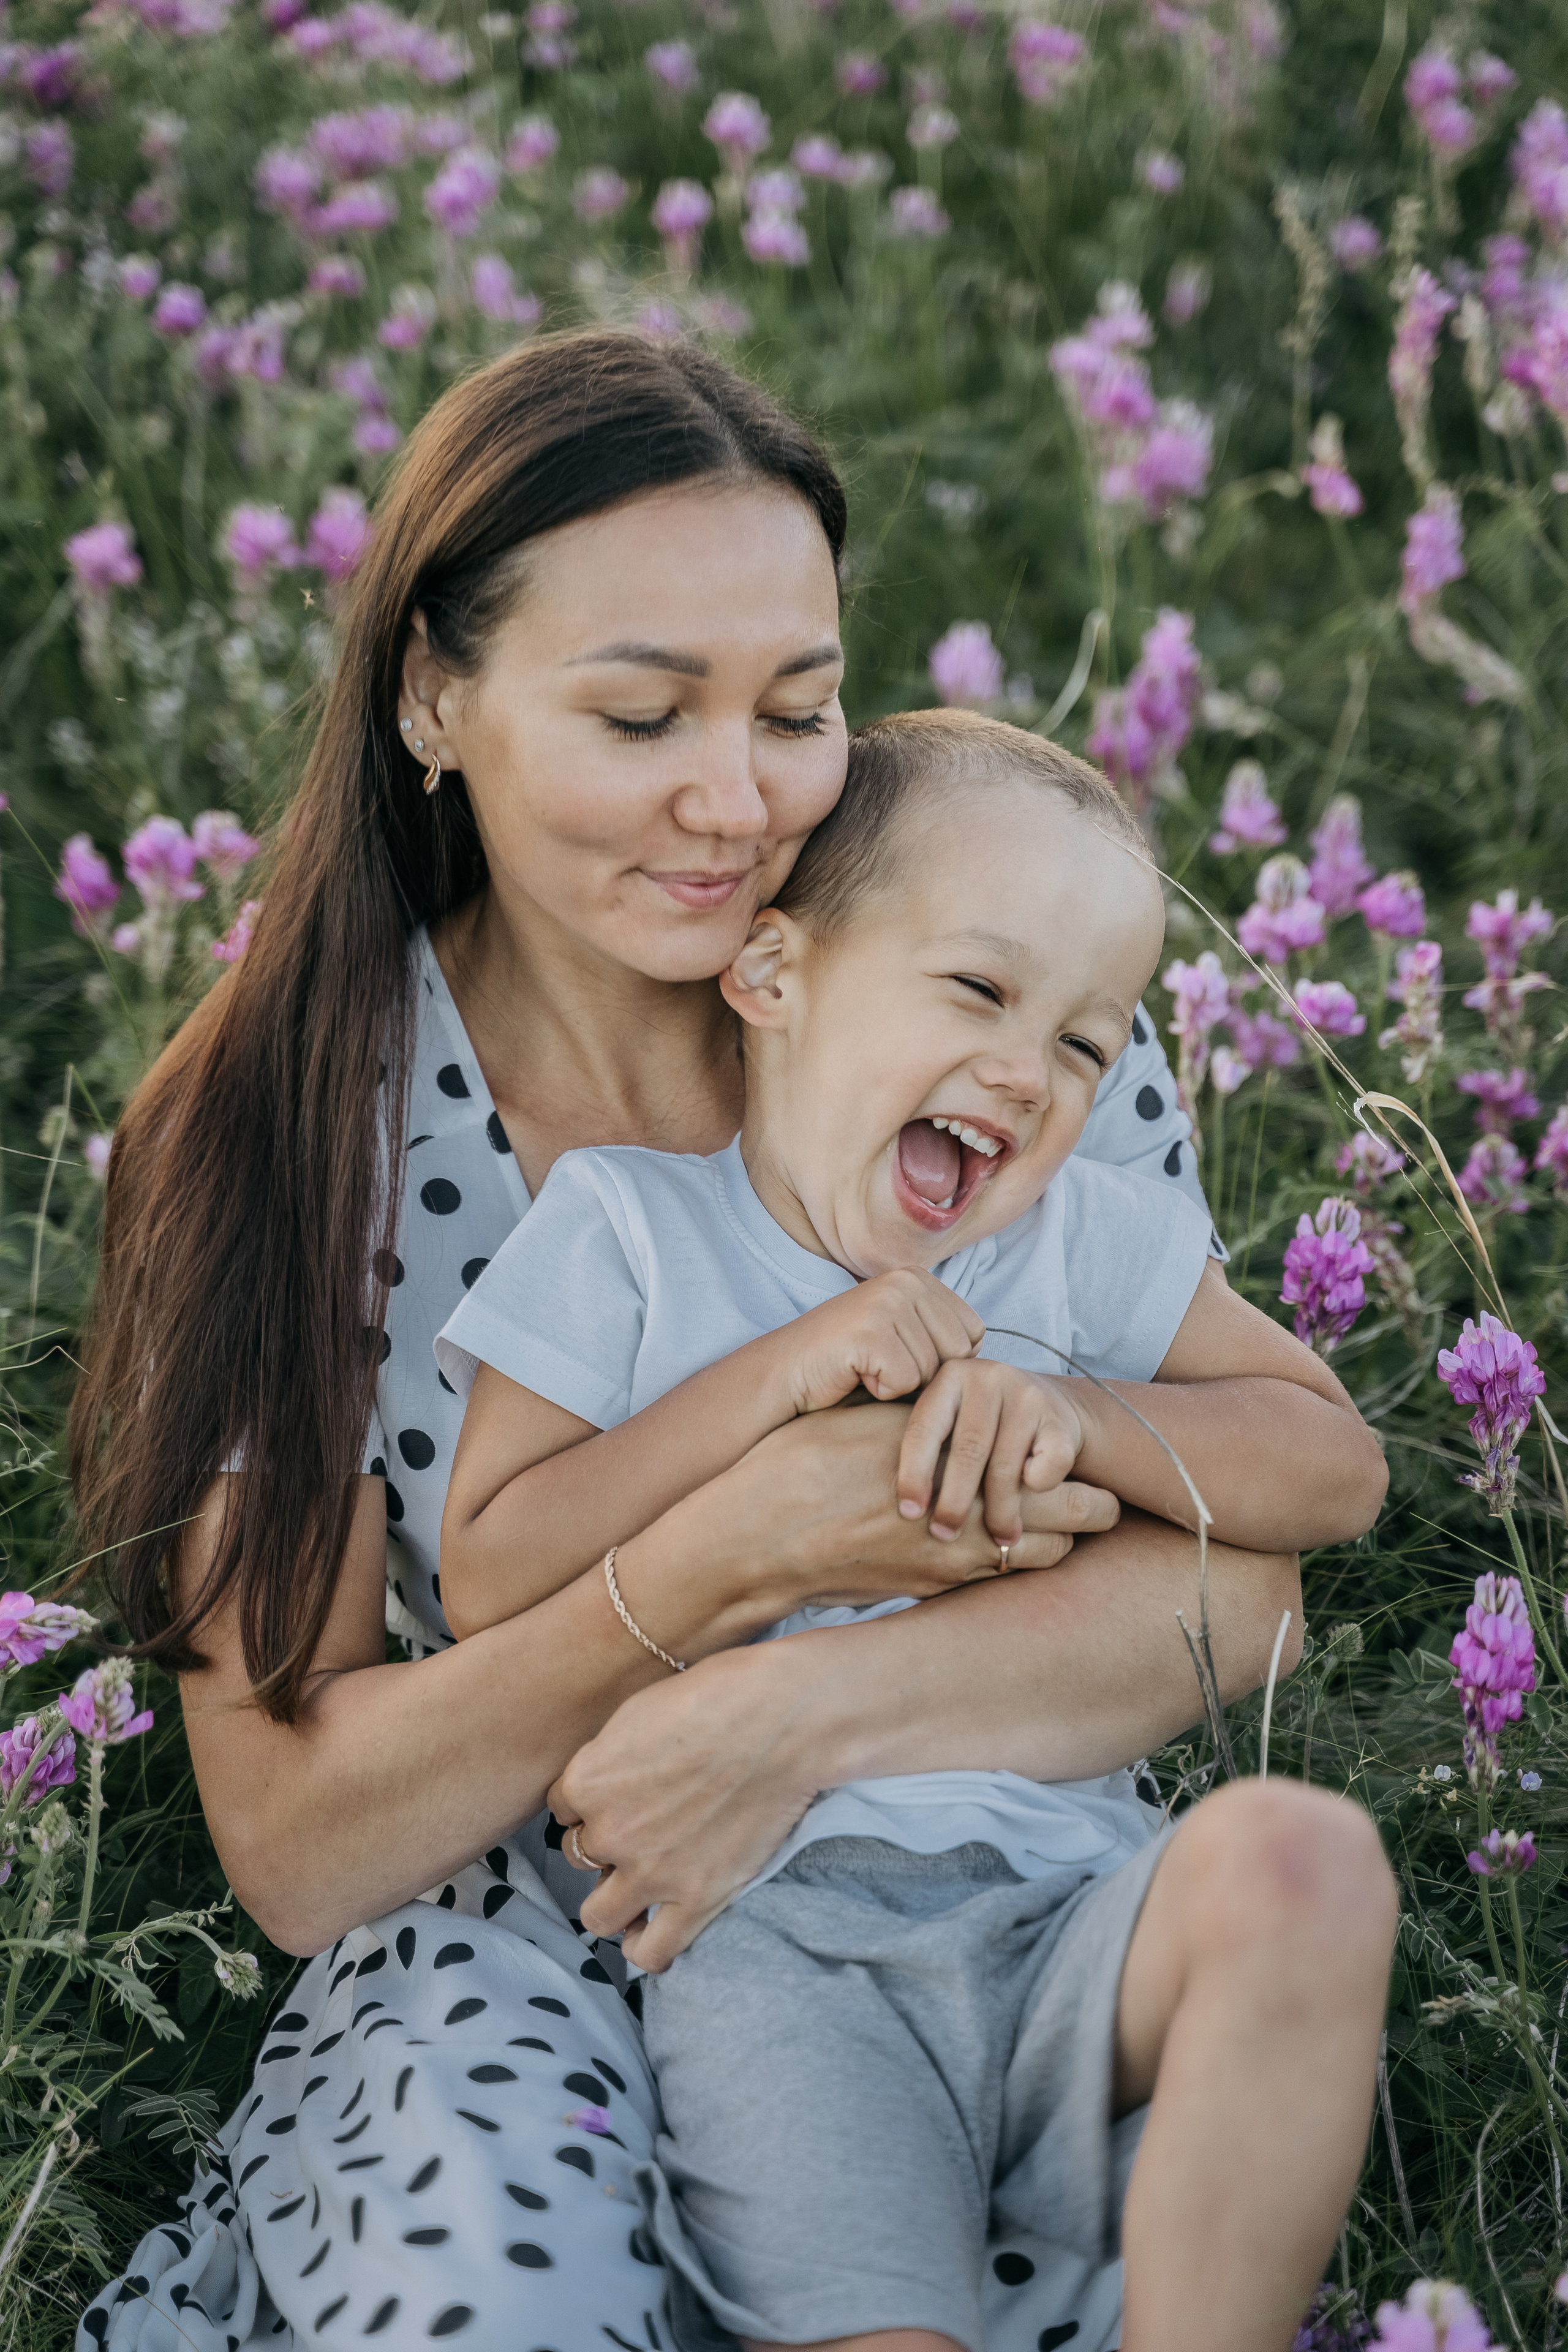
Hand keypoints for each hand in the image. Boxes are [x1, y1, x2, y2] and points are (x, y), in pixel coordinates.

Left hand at [549, 1643, 820, 1971]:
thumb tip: (605, 1781)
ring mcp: (652, 1873)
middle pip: (578, 1855)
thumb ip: (609, 1757)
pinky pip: (650, 1952)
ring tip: (637, 1884)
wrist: (784, 1719)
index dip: (591, 1800)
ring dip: (613, 1899)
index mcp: (588, 1781)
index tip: (619, 1793)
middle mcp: (610, 1833)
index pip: (562, 1806)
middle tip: (637, 1830)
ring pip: (598, 1916)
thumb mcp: (639, 1711)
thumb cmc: (717, 1696)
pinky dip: (644, 1945)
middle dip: (603, 1844)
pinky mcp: (697, 1898)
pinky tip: (653, 1926)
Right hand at [722, 1400, 1115, 1615]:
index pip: (1061, 1476)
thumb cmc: (806, 1463)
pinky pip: (995, 1581)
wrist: (760, 1537)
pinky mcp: (930, 1591)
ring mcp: (955, 1564)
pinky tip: (984, 1542)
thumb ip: (932, 1419)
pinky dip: (1005, 1563)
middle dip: (1088, 1510)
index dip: (1082, 1472)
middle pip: (1073, 1524)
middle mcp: (973, 1520)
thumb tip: (968, 1399)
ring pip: (1042, 1560)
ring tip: (1037, 1520)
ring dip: (1049, 1541)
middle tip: (1091, 1497)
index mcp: (966, 1466)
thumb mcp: (875, 1420)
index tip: (1079, 1458)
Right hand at [774, 1269, 983, 1417]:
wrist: (784, 1374)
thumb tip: (993, 1367)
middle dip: (926, 1375)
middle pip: (960, 1352)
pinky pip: (907, 1381)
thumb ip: (942, 1336)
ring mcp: (887, 1301)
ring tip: (866, 1369)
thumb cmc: (848, 1366)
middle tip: (882, 1366)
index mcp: (919, 1278)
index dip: (943, 1361)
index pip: (974, 1334)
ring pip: (934, 1369)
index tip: (901, 1356)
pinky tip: (856, 1376)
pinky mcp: (870, 1329)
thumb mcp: (904, 1337)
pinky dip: (881, 1391)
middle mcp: (906, 1280)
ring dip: (901, 1385)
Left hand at [897, 1362, 1094, 1545]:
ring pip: (1007, 1465)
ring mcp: (1027, 1395)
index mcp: (948, 1379)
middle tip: (945, 1535)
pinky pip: (1048, 1464)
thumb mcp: (947, 1421)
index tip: (908, 1514)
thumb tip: (881, 1503)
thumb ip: (923, 1446)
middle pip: (967, 1450)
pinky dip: (1038, 1488)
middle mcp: (987, 1378)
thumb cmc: (979, 1427)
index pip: (924, 1429)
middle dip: (955, 1501)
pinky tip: (1029, 1503)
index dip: (913, 1475)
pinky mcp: (1060, 1418)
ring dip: (1000, 1511)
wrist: (1047, 1405)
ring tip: (996, 1540)